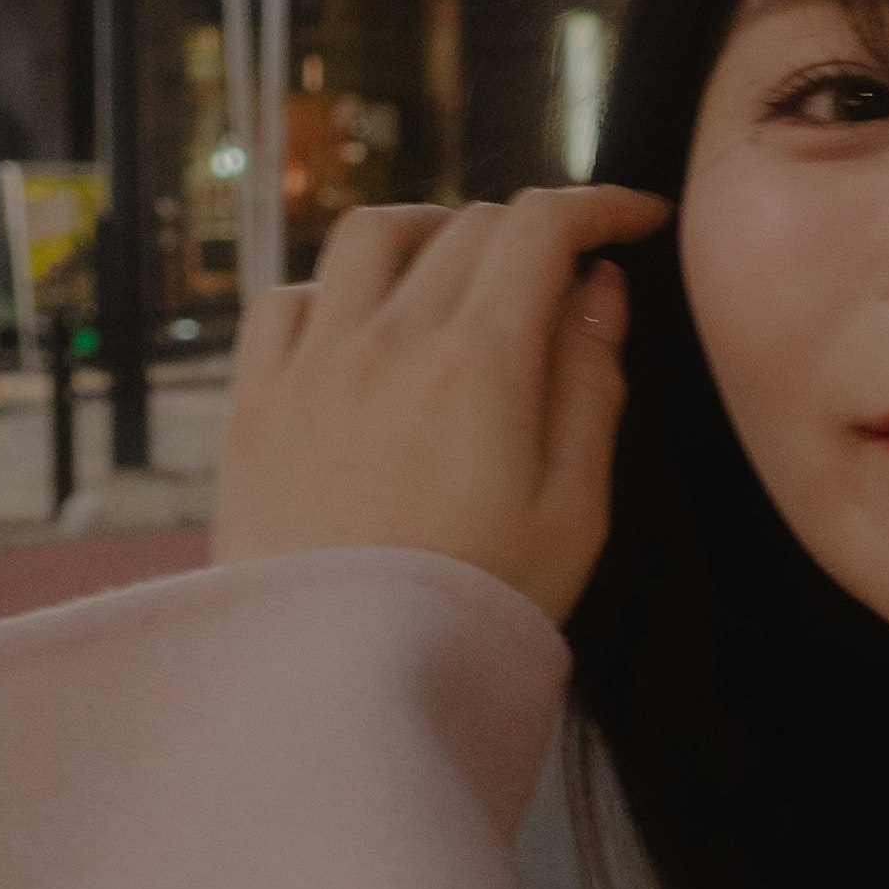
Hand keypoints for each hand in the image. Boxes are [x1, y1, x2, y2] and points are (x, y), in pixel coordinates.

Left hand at [213, 187, 672, 625]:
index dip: (599, 205)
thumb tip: (598, 291)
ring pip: (368, 235)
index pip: (540, 227)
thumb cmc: (474, 607)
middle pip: (464, 224)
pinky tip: (359, 323)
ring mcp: (310, 364)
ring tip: (457, 269)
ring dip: (428, 230)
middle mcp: (387, 337)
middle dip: (528, 230)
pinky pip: (283, 298)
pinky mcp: (254, 402)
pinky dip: (332, 286)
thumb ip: (591, 386)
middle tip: (559, 275)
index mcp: (479, 359)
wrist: (335, 683)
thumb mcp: (575, 511)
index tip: (635, 220)